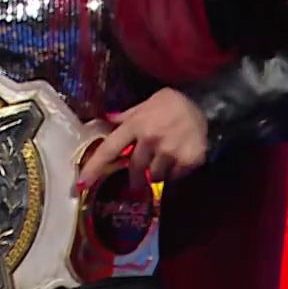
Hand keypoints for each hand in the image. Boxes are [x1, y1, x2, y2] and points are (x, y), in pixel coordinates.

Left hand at [77, 88, 209, 186]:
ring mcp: (169, 151)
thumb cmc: (172, 103)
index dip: (94, 167)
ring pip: (156, 176)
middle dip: (136, 176)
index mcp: (136, 125)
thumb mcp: (147, 103)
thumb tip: (106, 118)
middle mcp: (150, 139)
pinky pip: (174, 177)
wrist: (206, 106)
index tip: (81, 184)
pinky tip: (178, 160)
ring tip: (164, 162)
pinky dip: (174, 173)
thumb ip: (127, 115)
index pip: (109, 149)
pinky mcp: (187, 161)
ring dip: (157, 173)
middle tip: (138, 180)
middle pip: (135, 169)